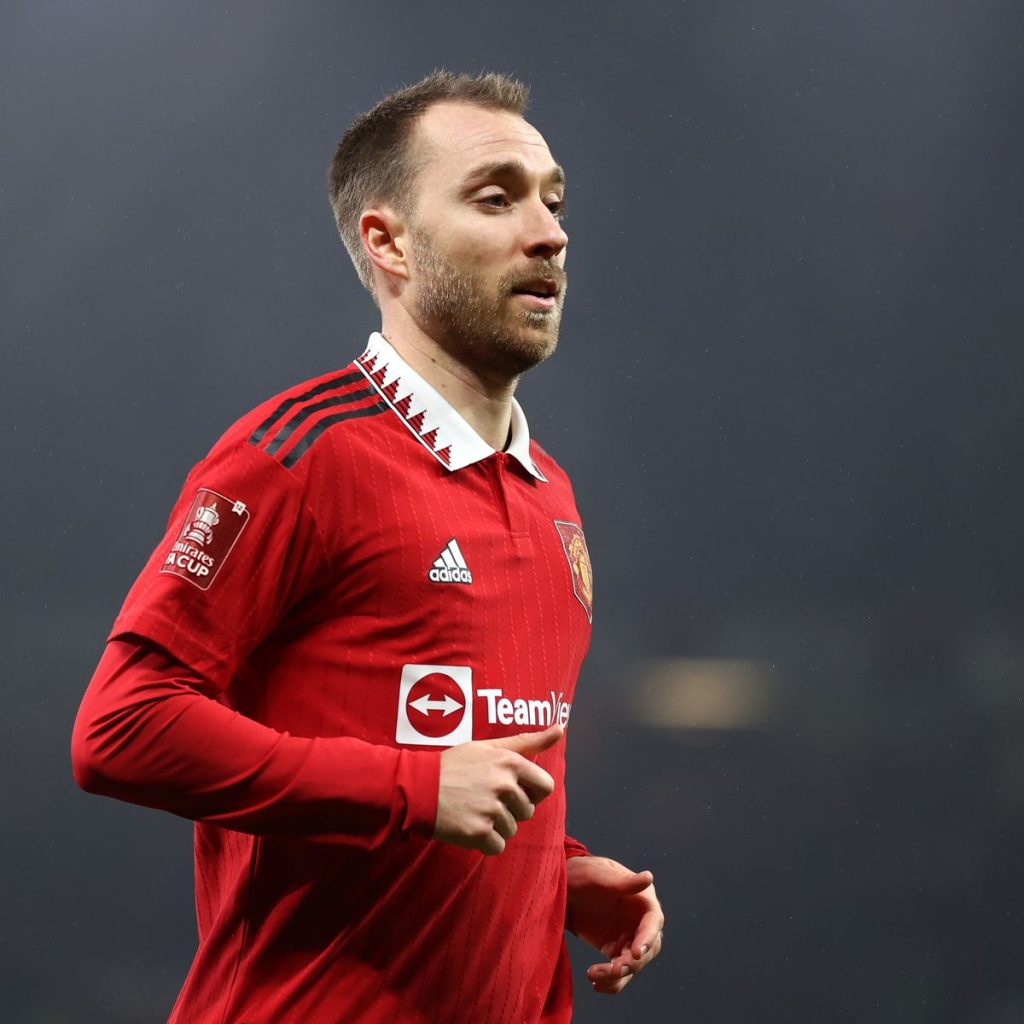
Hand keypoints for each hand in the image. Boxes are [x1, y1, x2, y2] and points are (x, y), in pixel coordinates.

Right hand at [434, 724, 562, 854]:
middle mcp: (504, 785)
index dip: (531, 791)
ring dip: (496, 825)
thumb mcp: (489, 746)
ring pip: (512, 830)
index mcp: (510, 762)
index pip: (545, 787)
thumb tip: (560, 728)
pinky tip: (468, 825)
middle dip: (510, 809)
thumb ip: (527, 741)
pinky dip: (484, 842)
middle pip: (528, 811)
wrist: (417, 787)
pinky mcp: (478, 832)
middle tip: (483, 798)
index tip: (512, 789)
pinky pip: (498, 846)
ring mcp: (491, 810)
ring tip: (472, 810)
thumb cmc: (454, 765)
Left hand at [566, 854, 663, 994]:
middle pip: (648, 948)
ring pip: (633, 964)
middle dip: (632, 962)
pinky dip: (611, 981)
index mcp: (642, 899)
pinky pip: (618, 971)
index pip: (653, 921)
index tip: (636, 952)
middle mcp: (639, 920)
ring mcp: (627, 936)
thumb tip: (649, 877)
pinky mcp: (614, 949)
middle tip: (613, 969)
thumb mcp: (600, 875)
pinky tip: (596, 984)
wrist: (562, 887)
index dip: (648, 938)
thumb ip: (623, 882)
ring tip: (595, 976)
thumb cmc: (582, 874)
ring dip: (618, 975)